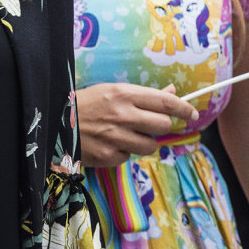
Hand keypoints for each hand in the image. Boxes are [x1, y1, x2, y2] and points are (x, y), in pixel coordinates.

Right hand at [76, 82, 198, 167]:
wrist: (56, 122)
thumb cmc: (86, 103)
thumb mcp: (112, 91)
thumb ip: (142, 95)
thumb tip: (171, 93)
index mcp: (123, 94)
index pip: (164, 102)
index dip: (182, 108)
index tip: (192, 113)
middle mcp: (122, 115)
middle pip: (162, 124)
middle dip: (160, 125)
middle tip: (149, 123)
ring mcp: (117, 137)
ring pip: (151, 145)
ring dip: (144, 141)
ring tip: (127, 134)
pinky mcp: (110, 156)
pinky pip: (130, 156)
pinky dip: (124, 151)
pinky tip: (111, 142)